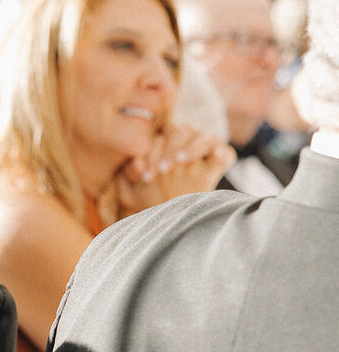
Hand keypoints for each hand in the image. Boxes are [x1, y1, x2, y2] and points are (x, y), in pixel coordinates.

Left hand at [116, 124, 234, 214]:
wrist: (168, 220)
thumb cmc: (147, 202)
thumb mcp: (131, 193)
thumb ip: (126, 177)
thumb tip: (135, 164)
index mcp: (164, 143)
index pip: (161, 137)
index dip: (152, 152)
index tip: (145, 176)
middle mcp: (185, 143)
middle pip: (182, 131)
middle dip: (171, 149)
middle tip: (162, 171)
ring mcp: (204, 153)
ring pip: (204, 137)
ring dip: (192, 147)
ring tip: (181, 162)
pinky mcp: (219, 165)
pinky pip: (226, 154)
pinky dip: (222, 152)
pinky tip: (215, 157)